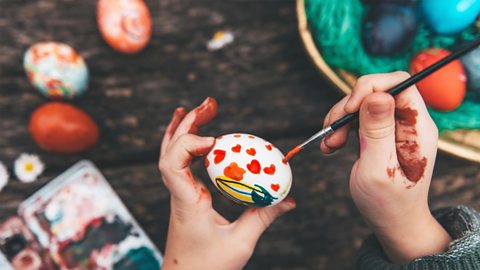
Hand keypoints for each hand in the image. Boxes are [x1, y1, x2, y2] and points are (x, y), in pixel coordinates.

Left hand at [159, 97, 295, 269]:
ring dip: (183, 129)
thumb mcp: (241, 243)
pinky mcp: (184, 198)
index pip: (171, 164)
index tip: (215, 139)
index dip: (188, 144)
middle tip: (210, 104)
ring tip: (199, 110)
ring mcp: (179, 195)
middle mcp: (177, 194)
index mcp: (185, 202)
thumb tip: (289, 199)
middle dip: (188, 123)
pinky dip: (187, 146)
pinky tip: (199, 138)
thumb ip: (264, 217)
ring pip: (171, 154)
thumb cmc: (207, 268)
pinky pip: (180, 165)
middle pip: (170, 150)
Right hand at [321, 72, 450, 262]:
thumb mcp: (378, 169)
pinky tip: (331, 145)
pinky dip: (339, 127)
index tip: (350, 109)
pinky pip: (357, 117)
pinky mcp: (380, 133)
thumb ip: (378, 132)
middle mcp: (408, 122)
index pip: (400, 84)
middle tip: (332, 132)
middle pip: (376, 91)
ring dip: (339, 119)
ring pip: (362, 102)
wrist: (392, 221)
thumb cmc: (388, 202)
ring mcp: (393, 127)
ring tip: (329, 144)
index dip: (372, 87)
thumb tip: (377, 95)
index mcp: (418, 127)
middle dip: (348, 107)